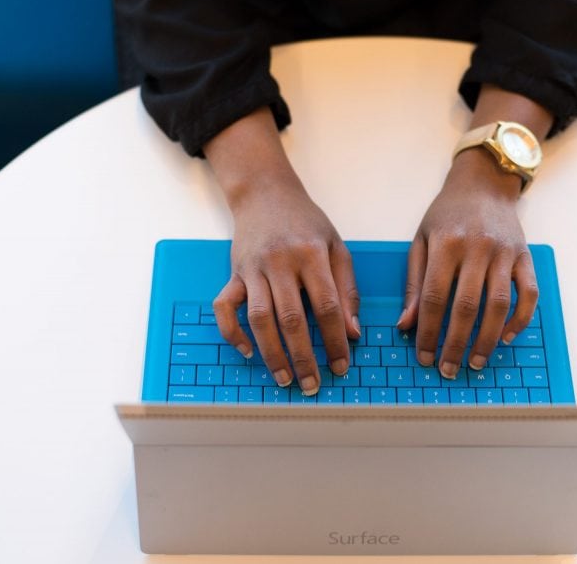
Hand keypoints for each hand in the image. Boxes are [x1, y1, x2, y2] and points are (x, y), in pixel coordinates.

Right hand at [212, 174, 360, 395]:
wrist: (265, 193)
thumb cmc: (305, 223)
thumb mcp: (336, 247)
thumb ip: (347, 289)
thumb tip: (352, 333)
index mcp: (312, 255)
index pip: (327, 306)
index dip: (335, 339)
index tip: (341, 365)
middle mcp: (280, 262)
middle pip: (292, 318)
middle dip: (303, 356)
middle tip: (312, 384)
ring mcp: (253, 268)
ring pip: (259, 318)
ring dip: (271, 353)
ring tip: (284, 378)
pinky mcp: (233, 272)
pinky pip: (224, 307)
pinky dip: (232, 332)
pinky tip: (247, 352)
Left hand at [396, 148, 538, 378]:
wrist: (484, 184)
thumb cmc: (447, 214)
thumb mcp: (421, 240)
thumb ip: (414, 282)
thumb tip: (405, 325)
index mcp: (446, 244)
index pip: (434, 297)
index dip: (428, 331)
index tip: (424, 356)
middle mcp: (477, 248)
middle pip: (466, 306)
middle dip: (455, 343)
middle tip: (448, 369)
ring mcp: (505, 253)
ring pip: (499, 305)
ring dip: (488, 339)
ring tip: (475, 361)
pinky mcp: (525, 256)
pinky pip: (528, 294)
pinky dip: (520, 319)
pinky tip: (507, 337)